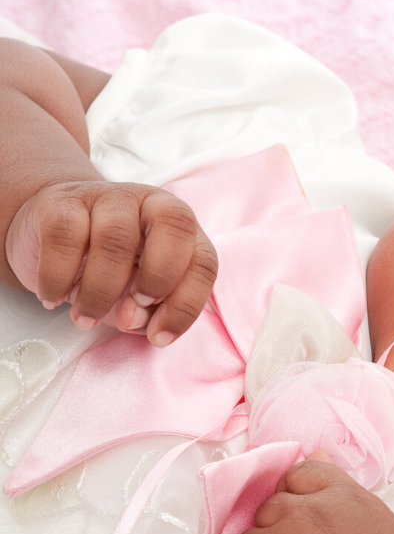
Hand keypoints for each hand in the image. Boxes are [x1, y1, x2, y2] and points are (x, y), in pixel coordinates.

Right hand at [5, 181, 217, 345]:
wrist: (50, 227)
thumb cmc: (108, 266)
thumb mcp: (137, 293)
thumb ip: (148, 310)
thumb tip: (133, 317)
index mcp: (181, 228)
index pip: (203, 261)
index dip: (186, 305)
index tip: (159, 337)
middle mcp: (152, 203)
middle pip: (174, 227)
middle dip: (158, 280)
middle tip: (129, 314)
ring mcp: (108, 196)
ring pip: (115, 238)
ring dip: (100, 291)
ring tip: (85, 317)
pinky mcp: (63, 200)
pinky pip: (65, 237)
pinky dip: (59, 277)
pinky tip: (55, 297)